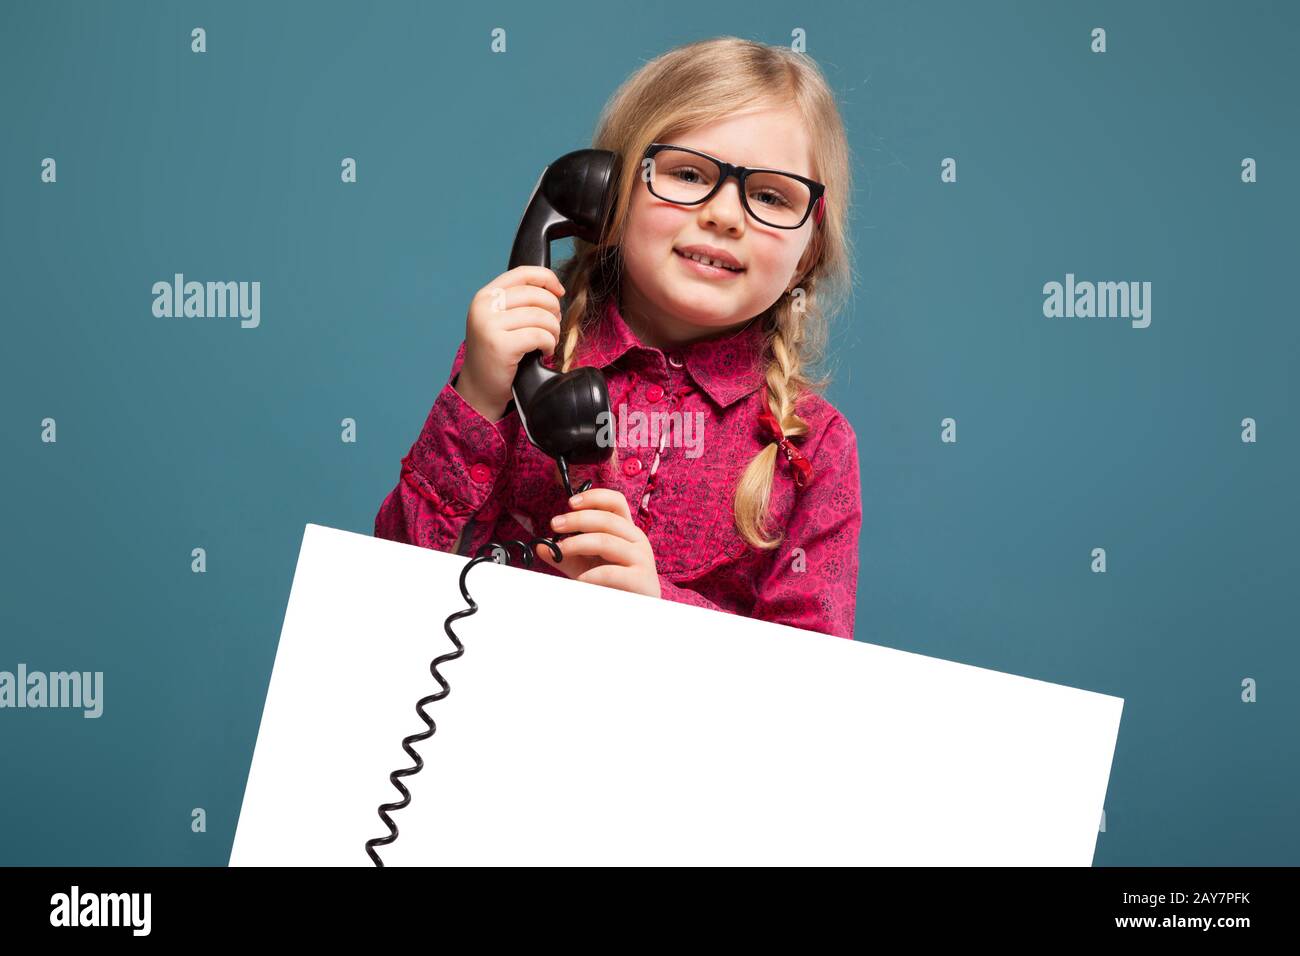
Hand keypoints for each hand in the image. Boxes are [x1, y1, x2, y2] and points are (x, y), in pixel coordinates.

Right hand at [454, 266, 565, 421]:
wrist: (480, 387)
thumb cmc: (497, 352)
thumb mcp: (501, 319)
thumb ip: (519, 301)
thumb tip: (554, 289)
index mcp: (485, 295)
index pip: (523, 273)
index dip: (547, 279)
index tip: (559, 292)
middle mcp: (484, 306)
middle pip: (536, 295)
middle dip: (554, 311)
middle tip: (553, 328)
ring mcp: (489, 325)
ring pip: (541, 316)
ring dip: (553, 331)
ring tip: (548, 342)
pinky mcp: (500, 345)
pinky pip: (539, 336)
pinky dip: (548, 344)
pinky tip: (544, 352)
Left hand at [537, 489, 661, 598]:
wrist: (639, 608)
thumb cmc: (612, 583)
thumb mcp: (585, 565)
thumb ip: (565, 555)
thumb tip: (540, 547)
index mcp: (626, 530)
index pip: (616, 502)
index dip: (594, 497)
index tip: (570, 503)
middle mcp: (637, 539)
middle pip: (607, 519)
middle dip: (577, 519)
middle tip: (555, 524)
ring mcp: (641, 558)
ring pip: (606, 541)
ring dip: (578, 543)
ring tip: (561, 551)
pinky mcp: (641, 579)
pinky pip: (612, 572)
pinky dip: (591, 574)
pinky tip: (579, 579)